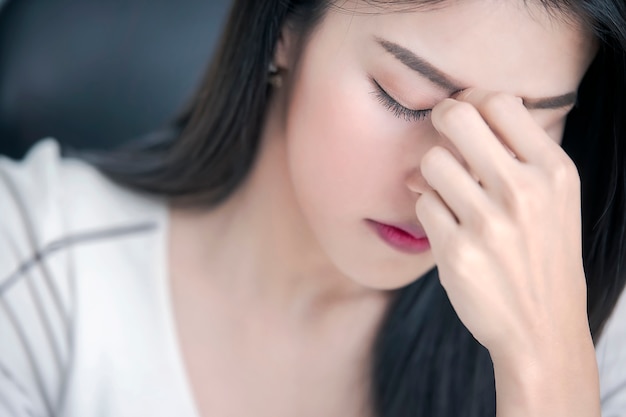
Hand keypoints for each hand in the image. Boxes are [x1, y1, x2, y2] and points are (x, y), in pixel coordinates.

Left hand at [414, 89, 599, 415]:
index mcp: (554, 171)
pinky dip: (429, 210)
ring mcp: (489, 223)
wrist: (543, 328)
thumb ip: (514, 156)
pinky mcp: (456, 252)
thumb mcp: (553, 200)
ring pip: (432, 161)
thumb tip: (453, 119)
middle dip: (441, 121)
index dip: (472, 102)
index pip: (500, 103)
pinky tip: (447, 227)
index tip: (464, 118)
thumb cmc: (543, 256)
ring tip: (450, 195)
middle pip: (457, 117)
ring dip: (432, 175)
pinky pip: (422, 203)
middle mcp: (524, 191)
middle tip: (442, 138)